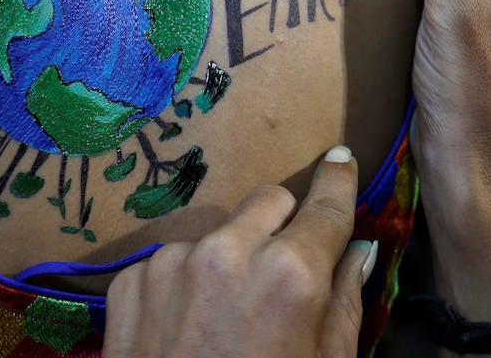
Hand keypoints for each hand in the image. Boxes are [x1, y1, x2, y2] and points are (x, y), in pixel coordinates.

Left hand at [103, 148, 377, 357]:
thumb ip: (345, 300)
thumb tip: (358, 251)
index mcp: (289, 273)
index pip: (325, 206)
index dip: (338, 180)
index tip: (341, 160)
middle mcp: (229, 252)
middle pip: (269, 201)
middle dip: (283, 223)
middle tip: (286, 261)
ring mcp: (173, 262)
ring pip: (218, 233)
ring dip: (230, 258)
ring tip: (228, 318)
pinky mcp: (132, 280)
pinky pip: (172, 262)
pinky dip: (185, 285)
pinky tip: (189, 329)